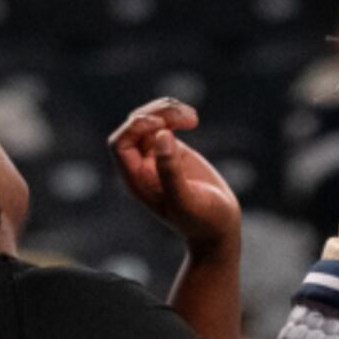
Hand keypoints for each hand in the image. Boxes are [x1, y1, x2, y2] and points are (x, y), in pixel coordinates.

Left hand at [112, 97, 243, 249]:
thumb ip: (170, 170)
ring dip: (168, 110)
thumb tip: (160, 135)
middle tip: (186, 119)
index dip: (135, 128)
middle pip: (135, 126)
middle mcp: (142, 166)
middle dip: (157, 114)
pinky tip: (193, 119)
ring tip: (192, 118)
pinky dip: (176, 114)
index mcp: (136, 180)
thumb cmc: (202, 220)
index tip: (161, 125)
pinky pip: (165, 122)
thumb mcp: (186, 200)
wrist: (218, 228)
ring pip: (150, 119)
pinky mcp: (173, 150)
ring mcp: (157, 156)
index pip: (120, 144)